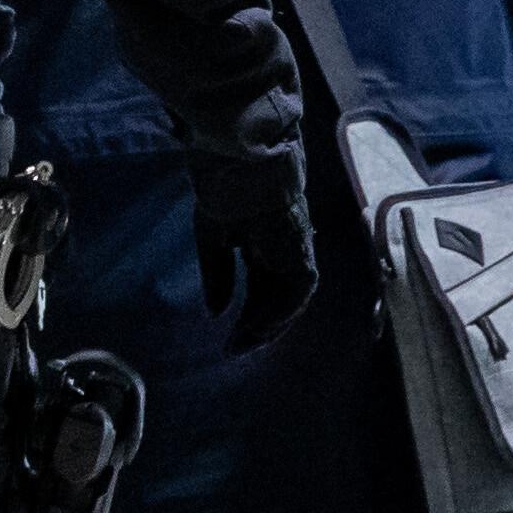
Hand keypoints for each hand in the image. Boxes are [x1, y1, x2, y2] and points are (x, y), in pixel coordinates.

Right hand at [193, 165, 318, 347]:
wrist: (240, 164)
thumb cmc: (224, 192)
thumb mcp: (211, 240)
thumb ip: (217, 276)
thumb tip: (216, 313)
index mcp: (263, 245)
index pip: (261, 289)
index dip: (248, 315)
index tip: (229, 337)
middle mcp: (283, 251)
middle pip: (277, 299)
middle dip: (257, 327)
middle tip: (235, 348)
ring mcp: (295, 251)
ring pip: (291, 299)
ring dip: (270, 325)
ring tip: (244, 343)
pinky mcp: (301, 250)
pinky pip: (298, 290)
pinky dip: (282, 311)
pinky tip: (259, 326)